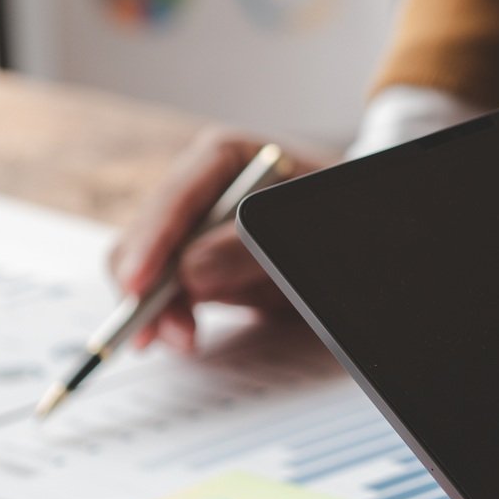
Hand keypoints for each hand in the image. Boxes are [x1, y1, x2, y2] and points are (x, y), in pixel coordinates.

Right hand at [109, 128, 327, 350]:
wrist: (361, 239)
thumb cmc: (338, 221)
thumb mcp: (304, 233)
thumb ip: (250, 248)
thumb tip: (190, 271)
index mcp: (227, 157)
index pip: (177, 196)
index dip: (151, 240)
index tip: (136, 281)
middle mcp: (204, 189)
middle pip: (151, 232)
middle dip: (146, 282)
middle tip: (150, 328)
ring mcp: (201, 227)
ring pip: (153, 266)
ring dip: (156, 306)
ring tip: (180, 340)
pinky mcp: (204, 263)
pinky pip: (173, 289)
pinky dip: (171, 315)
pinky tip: (175, 335)